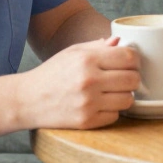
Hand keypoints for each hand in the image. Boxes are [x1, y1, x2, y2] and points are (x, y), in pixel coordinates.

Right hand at [17, 36, 138, 129]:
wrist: (27, 100)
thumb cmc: (52, 73)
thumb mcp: (72, 52)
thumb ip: (98, 46)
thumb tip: (121, 41)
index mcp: (87, 59)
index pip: (129, 57)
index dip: (134, 59)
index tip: (129, 62)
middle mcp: (89, 81)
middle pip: (133, 79)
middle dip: (132, 78)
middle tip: (123, 78)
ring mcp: (88, 103)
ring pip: (128, 100)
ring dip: (124, 95)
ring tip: (112, 92)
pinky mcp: (86, 121)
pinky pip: (115, 116)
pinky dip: (112, 111)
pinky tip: (101, 104)